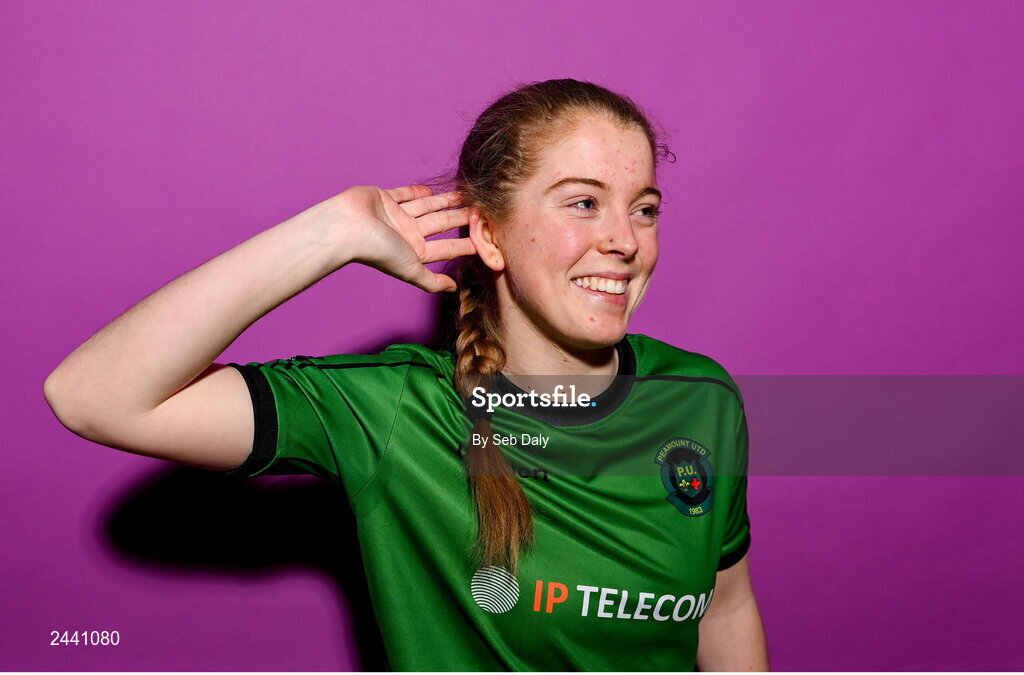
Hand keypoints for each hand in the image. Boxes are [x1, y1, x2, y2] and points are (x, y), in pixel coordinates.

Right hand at [335, 184, 475, 292]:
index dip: (466, 243)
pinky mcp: (384, 198)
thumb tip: (454, 288)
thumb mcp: (411, 270)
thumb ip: (432, 281)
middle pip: (441, 225)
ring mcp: (396, 216)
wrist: (348, 228)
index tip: (487, 237)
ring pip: (427, 207)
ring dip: (445, 202)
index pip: (447, 248)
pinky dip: (417, 192)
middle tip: (482, 209)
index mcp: (415, 252)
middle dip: (460, 218)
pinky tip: (432, 190)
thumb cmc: (379, 251)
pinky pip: (404, 194)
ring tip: (466, 195)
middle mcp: (407, 234)